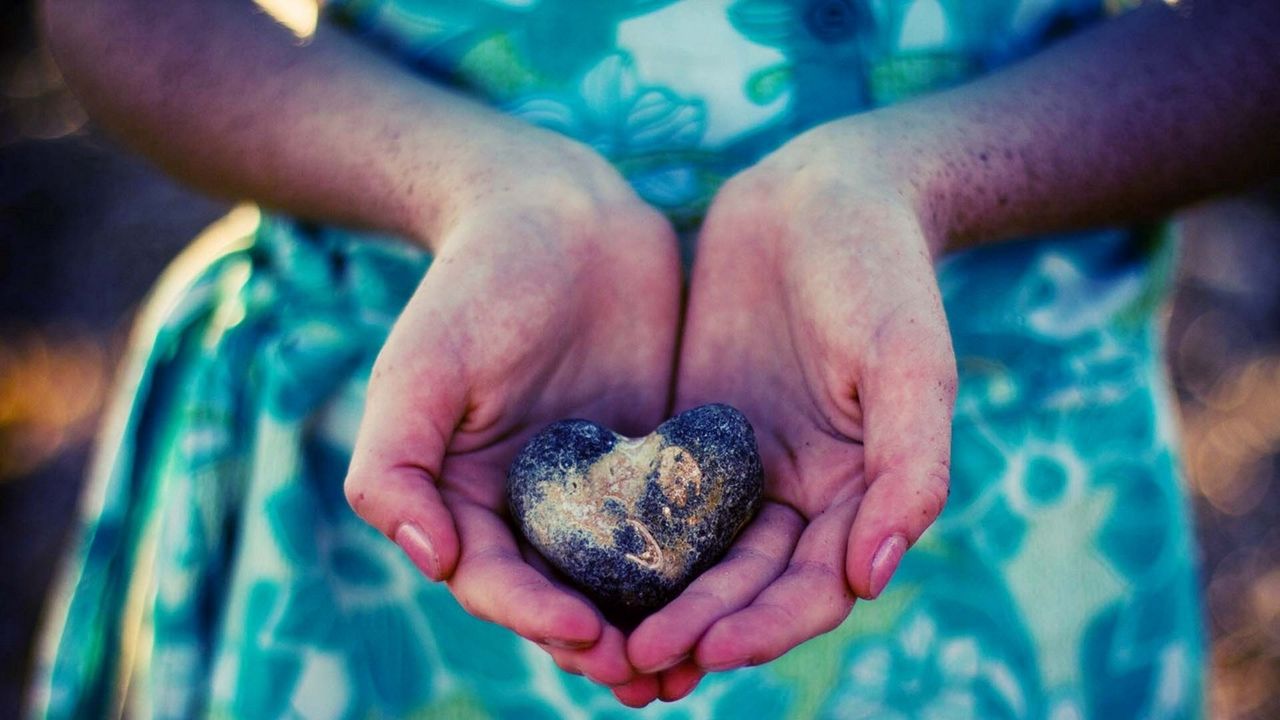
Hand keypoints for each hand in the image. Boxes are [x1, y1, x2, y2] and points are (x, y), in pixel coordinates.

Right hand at [344, 124, 679, 699]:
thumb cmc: (476, 284)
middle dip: (602, 644)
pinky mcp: (658, 463)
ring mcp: (599, 489)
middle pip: (563, 596)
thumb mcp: (420, 367)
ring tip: (694, 668)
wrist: (560, 213)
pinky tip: (739, 593)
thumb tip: (425, 555)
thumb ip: (397, 461)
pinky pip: (681, 526)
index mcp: (467, 497)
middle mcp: (532, 506)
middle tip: (651, 678)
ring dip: (655, 627)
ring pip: (626, 579)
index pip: (496, 578)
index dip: (533, 615)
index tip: (585, 634)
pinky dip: (702, 568)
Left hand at [628, 119, 956, 686]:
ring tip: (601, 640)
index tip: (709, 647)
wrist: (818, 192)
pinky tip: (576, 562)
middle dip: (699, 626)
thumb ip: (908, 465)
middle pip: (748, 585)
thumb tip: (874, 578)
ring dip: (656, 600)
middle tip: (636, 661)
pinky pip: (653, 498)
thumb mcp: (908, 359)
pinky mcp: (688, 435)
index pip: (815, 586)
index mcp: (860, 490)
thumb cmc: (879, 269)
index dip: (767, 625)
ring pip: (696, 555)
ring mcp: (740, 466)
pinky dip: (625, 537)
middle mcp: (799, 492)